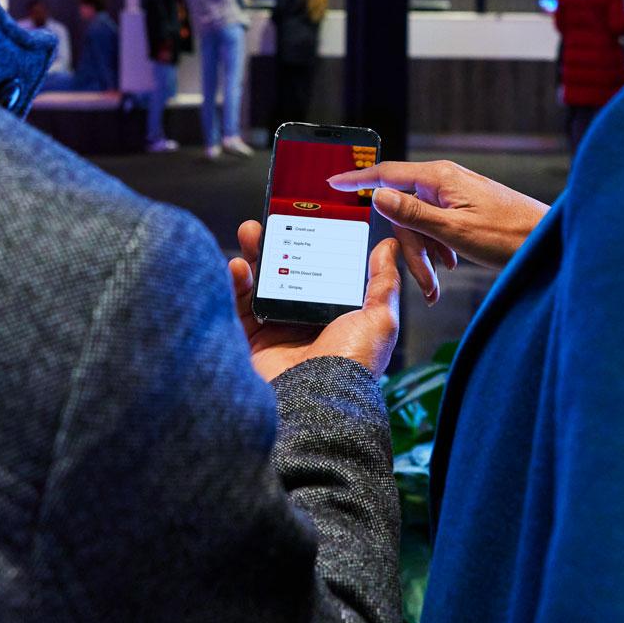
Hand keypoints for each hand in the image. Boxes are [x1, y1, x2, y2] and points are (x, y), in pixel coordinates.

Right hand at [227, 221, 400, 382]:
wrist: (319, 400)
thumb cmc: (353, 362)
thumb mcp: (380, 318)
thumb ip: (383, 281)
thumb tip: (389, 246)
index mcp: (335, 316)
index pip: (318, 272)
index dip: (309, 246)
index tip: (302, 222)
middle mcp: (305, 323)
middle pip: (285, 274)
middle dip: (274, 246)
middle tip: (267, 223)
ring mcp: (276, 333)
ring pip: (259, 286)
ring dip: (253, 257)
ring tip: (250, 234)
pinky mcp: (252, 343)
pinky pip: (237, 308)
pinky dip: (234, 284)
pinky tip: (236, 266)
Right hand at [327, 160, 549, 273]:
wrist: (548, 241)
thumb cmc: (510, 235)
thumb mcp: (455, 230)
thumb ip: (414, 214)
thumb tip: (379, 195)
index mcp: (439, 179)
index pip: (387, 173)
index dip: (357, 179)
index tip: (333, 181)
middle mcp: (445, 181)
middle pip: (404, 210)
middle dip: (411, 247)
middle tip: (425, 281)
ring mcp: (456, 193)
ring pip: (421, 222)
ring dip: (426, 252)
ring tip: (439, 282)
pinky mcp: (466, 206)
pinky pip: (437, 225)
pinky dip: (438, 247)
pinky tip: (451, 266)